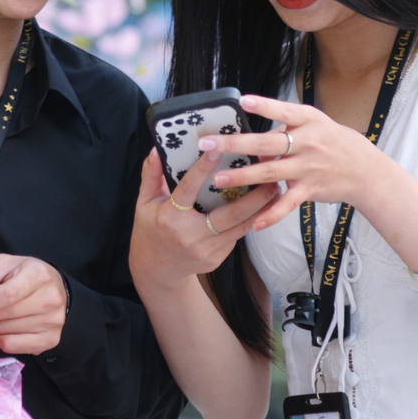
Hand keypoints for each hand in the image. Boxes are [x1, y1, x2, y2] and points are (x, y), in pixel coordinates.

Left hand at [0, 254, 67, 354]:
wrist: (54, 288)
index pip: (8, 294)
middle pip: (8, 314)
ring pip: (8, 331)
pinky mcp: (50, 339)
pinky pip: (14, 346)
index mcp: (39, 275)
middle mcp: (50, 298)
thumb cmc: (25, 274)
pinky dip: (1, 340)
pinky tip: (1, 330)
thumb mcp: (6, 264)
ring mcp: (53, 321)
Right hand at [128, 147, 278, 292]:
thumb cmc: (149, 229)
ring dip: (260, 209)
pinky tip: (260, 209)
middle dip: (255, 196)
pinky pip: (235, 237)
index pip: (189, 188)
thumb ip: (150, 175)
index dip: (202, 169)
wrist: (156, 269)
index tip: (217, 149)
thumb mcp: (143, 202)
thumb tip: (156, 150)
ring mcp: (205, 250)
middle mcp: (189, 235)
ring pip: (239, 227)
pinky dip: (248, 222)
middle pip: (229, 214)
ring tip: (274, 191)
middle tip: (270, 177)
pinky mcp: (216, 259)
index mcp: (170, 217)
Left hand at [194, 94, 402, 230]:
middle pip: (267, 143)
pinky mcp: (310, 189)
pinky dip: (271, 214)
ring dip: (242, 177)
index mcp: (308, 121)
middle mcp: (308, 143)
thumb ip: (284, 129)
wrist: (366, 170)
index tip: (243, 101)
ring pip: (270, 172)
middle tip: (207, 145)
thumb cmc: (332, 141)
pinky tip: (254, 222)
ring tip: (217, 180)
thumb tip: (255, 145)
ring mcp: (308, 168)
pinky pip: (287, 204)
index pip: (284, 112)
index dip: (264, 106)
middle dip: (235, 144)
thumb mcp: (313, 124)